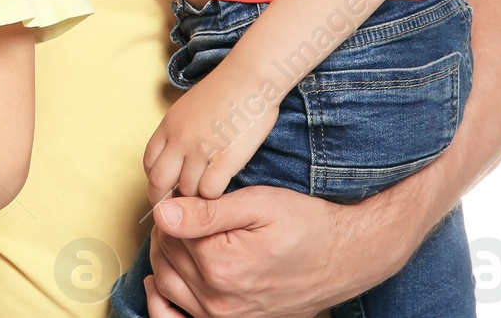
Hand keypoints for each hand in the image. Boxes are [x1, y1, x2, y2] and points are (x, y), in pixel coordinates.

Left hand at [144, 70, 278, 201]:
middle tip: (180, 210)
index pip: (149, 164)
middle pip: (159, 183)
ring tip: (206, 201)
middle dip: (165, 201)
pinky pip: (210, 192)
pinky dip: (215, 197)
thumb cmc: (225, 92)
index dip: (156, 181)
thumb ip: (179, 132)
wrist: (249, 78)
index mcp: (168, 126)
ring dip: (195, 199)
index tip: (167, 190)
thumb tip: (175, 157)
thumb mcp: (189, 108)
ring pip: (186, 191)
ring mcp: (200, 150)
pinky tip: (224, 192)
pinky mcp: (224, 159)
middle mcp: (179, 139)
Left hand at [144, 185, 402, 317]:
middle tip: (184, 210)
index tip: (187, 194)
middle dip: (167, 231)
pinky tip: (158, 284)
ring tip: (178, 234)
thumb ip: (206, 211)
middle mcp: (219, 299)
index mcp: (221, 265)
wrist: (342, 258)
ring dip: (164, 258)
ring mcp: (225, 317)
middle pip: (166, 258)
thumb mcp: (257, 204)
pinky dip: (162, 304)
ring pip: (167, 285)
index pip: (170, 231)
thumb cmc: (304, 225)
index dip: (174, 207)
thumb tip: (162, 212)